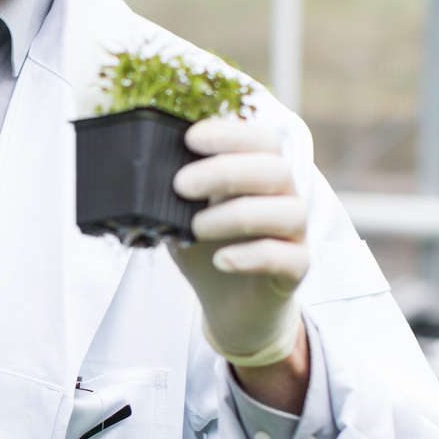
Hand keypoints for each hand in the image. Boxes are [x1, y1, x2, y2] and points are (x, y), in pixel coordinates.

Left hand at [168, 117, 309, 378]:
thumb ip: (173, 192)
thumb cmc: (208, 249)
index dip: (230, 133)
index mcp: (259, 173)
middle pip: (274, 169)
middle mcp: (283, 197)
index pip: (260, 140)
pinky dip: (252, 256)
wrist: (229, 305)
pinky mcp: (296, 269)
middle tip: (181, 185)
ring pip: (287, 211)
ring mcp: (294, 233)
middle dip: (225, 172)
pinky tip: (221, 260)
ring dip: (236, 215)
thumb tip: (142, 170)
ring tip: (196, 228)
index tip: (191, 139)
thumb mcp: (182, 215)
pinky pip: (288, 256)